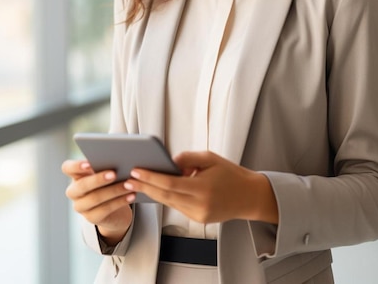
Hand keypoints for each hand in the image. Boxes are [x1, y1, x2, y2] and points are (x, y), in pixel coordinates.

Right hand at [61, 159, 134, 244]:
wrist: (113, 207)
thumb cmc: (108, 181)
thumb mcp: (105, 172)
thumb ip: (106, 164)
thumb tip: (118, 157)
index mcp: (75, 175)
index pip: (67, 168)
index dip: (76, 166)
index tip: (89, 163)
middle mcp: (74, 192)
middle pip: (82, 185)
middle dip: (98, 179)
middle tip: (114, 173)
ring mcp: (81, 206)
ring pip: (95, 198)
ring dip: (114, 190)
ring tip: (128, 184)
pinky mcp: (91, 218)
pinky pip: (105, 209)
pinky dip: (120, 201)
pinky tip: (131, 195)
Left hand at [125, 151, 278, 224]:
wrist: (249, 196)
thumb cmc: (230, 173)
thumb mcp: (210, 158)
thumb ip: (188, 158)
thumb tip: (168, 162)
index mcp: (202, 188)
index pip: (170, 183)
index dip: (151, 178)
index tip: (136, 171)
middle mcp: (199, 205)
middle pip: (165, 196)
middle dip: (145, 187)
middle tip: (128, 178)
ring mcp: (198, 215)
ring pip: (169, 202)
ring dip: (153, 192)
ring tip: (137, 183)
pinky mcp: (199, 220)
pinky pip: (178, 206)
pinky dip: (166, 197)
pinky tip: (155, 189)